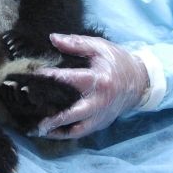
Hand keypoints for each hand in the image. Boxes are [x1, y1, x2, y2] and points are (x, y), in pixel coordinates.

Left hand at [34, 34, 148, 139]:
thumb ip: (76, 43)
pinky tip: (51, 132)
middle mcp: (100, 101)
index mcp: (99, 80)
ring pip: (77, 129)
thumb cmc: (116, 61)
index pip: (70, 79)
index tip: (32, 76)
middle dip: (54, 118)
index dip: (50, 77)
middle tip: (34, 119)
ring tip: (38, 130)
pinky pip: (82, 132)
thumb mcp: (99, 47)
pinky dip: (66, 133)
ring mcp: (101, 115)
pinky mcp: (101, 123)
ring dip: (58, 131)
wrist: (140, 81)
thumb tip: (52, 39)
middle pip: (74, 114)